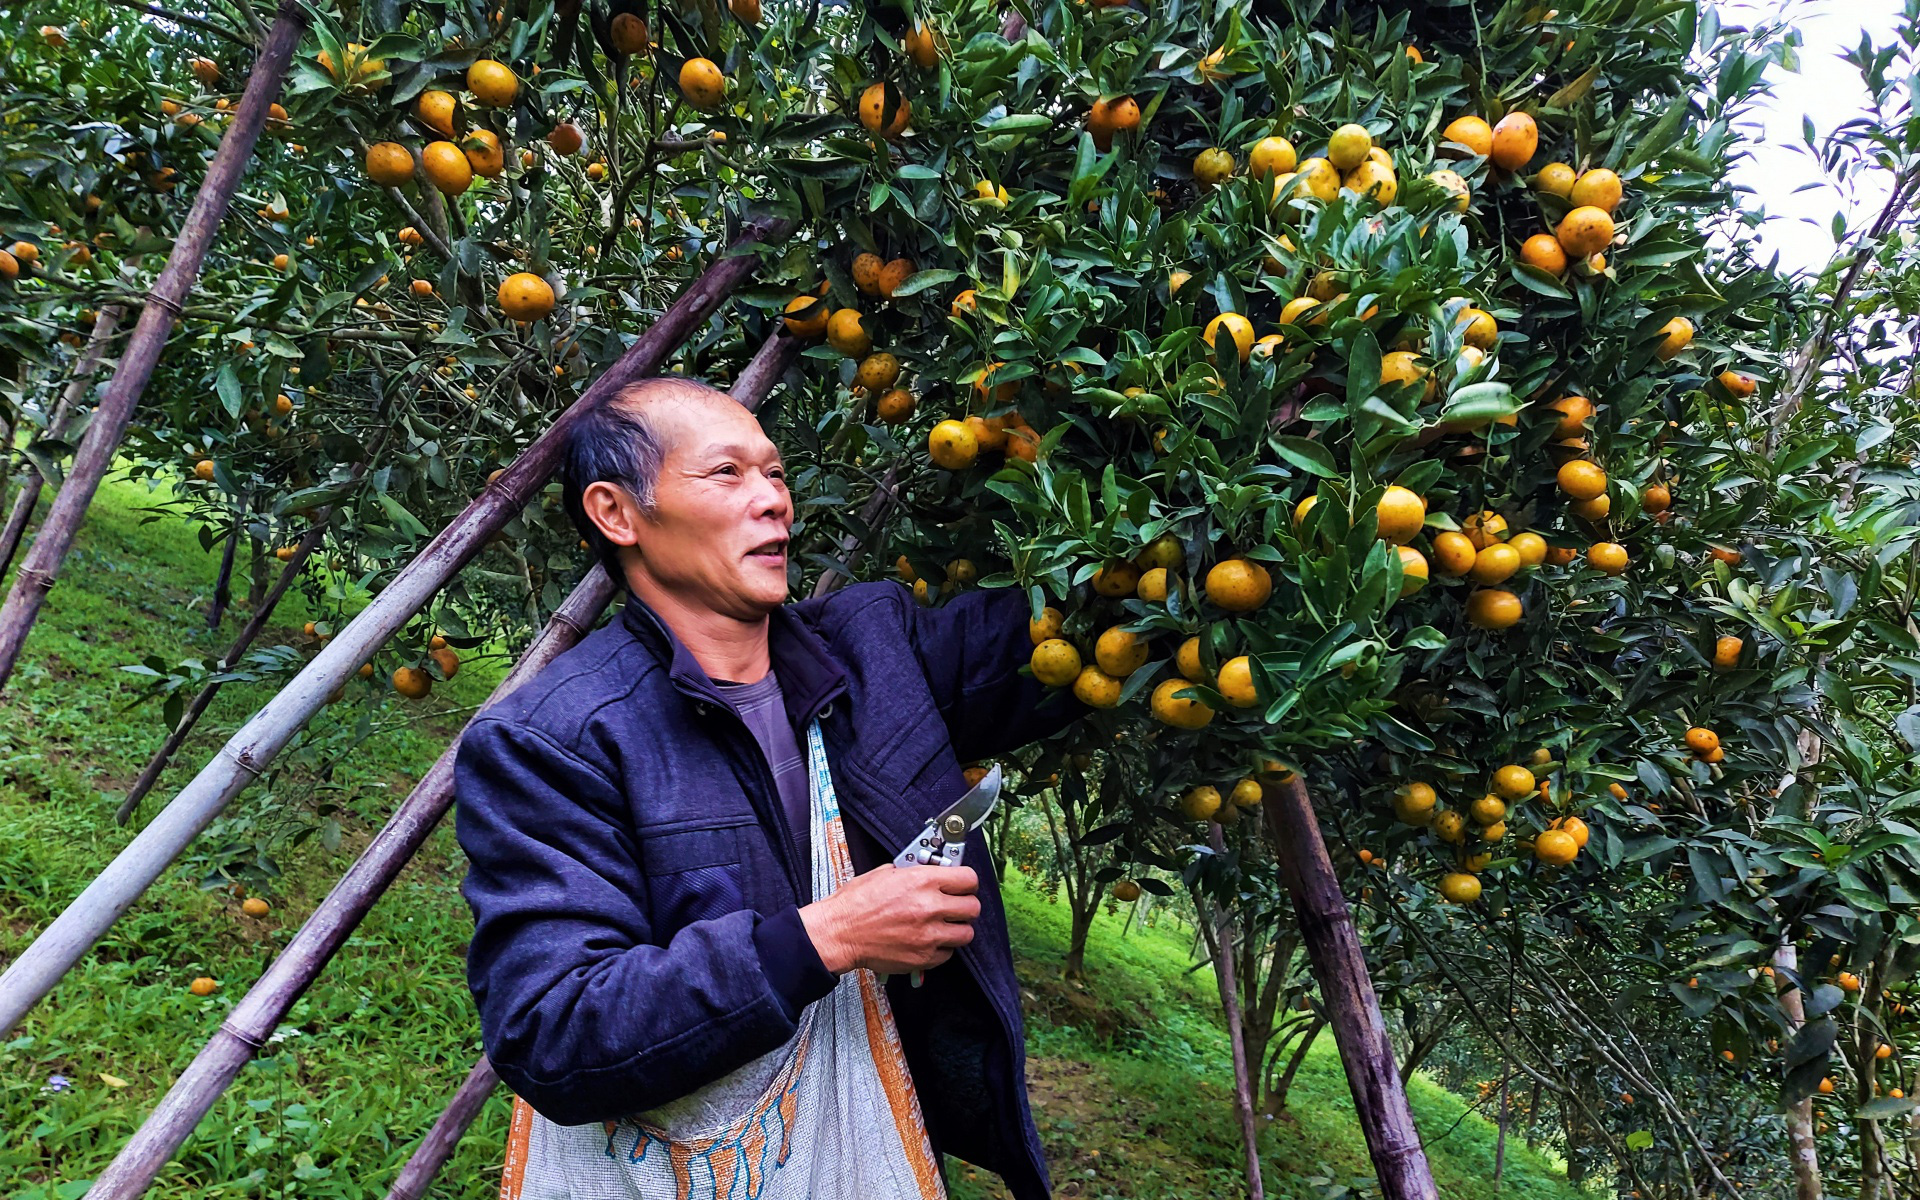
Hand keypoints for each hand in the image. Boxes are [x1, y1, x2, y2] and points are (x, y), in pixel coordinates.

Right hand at [798, 865, 979, 975]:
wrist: (839, 933)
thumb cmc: (856, 904)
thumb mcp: (885, 873)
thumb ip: (915, 873)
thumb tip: (932, 873)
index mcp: (921, 881)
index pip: (969, 879)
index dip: (967, 882)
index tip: (962, 885)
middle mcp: (929, 907)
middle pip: (973, 908)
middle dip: (965, 906)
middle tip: (955, 906)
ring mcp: (928, 935)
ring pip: (966, 933)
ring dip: (957, 929)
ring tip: (943, 926)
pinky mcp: (923, 958)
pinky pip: (948, 954)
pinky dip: (942, 948)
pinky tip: (929, 941)